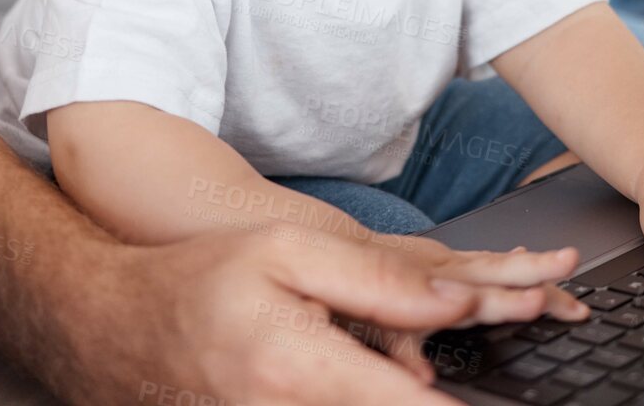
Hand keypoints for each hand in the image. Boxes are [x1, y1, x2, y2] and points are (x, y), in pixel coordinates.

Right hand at [96, 230, 581, 404]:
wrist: (116, 327)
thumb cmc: (200, 280)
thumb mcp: (289, 252)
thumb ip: (379, 284)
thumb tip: (459, 305)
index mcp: (305, 369)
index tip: (521, 386)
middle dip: (449, 398)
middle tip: (528, 323)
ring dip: (414, 390)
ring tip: (455, 349)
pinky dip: (380, 395)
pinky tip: (401, 378)